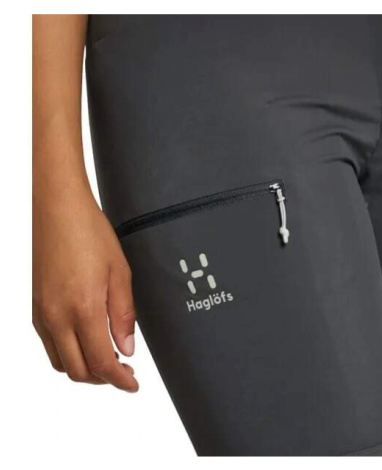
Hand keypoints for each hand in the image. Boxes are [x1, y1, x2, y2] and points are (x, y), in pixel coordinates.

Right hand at [33, 190, 138, 391]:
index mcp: (83, 309)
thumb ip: (124, 315)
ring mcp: (42, 313)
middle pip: (78, 371)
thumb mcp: (121, 273)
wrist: (59, 210)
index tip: (133, 384)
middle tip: (125, 372)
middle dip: (103, 379)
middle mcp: (56, 317)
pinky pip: (49, 345)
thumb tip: (127, 349)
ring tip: (107, 357)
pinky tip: (86, 340)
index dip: (119, 380)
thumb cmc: (92, 235)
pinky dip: (69, 353)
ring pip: (61, 362)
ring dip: (85, 368)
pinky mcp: (35, 307)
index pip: (101, 362)